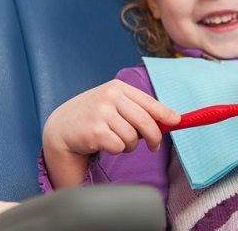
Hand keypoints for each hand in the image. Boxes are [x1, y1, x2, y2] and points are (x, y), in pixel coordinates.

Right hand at [42, 79, 179, 187]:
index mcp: (118, 87)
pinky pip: (119, 147)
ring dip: (128, 146)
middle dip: (154, 137)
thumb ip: (137, 109)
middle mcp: (109, 96)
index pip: (148, 102)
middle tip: (153, 147)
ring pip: (132, 137)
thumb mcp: (113, 105)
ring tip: (116, 141)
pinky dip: (115, 151)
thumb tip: (171, 120)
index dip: (165, 114)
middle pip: (145, 121)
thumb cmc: (92, 117)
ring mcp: (101, 112)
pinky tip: (104, 145)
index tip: (177, 121)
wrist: (60, 128)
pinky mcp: (94, 130)